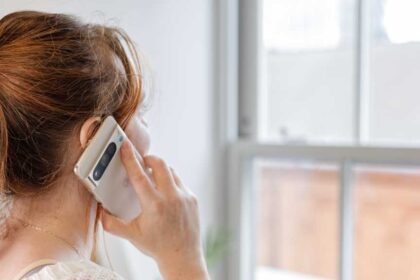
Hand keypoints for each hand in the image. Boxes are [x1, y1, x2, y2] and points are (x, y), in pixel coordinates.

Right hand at [100, 141, 208, 279]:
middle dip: (149, 159)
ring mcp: (184, 197)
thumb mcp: (132, 235)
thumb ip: (112, 223)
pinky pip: (180, 182)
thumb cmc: (157, 246)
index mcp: (154, 205)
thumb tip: (99, 212)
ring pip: (171, 171)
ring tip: (152, 178)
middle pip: (160, 164)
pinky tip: (165, 192)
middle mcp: (171, 197)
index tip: (125, 146)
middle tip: (142, 162)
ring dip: (161, 170)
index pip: (139, 175)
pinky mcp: (192, 199)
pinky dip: (171, 182)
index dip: (130, 159)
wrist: (182, 256)